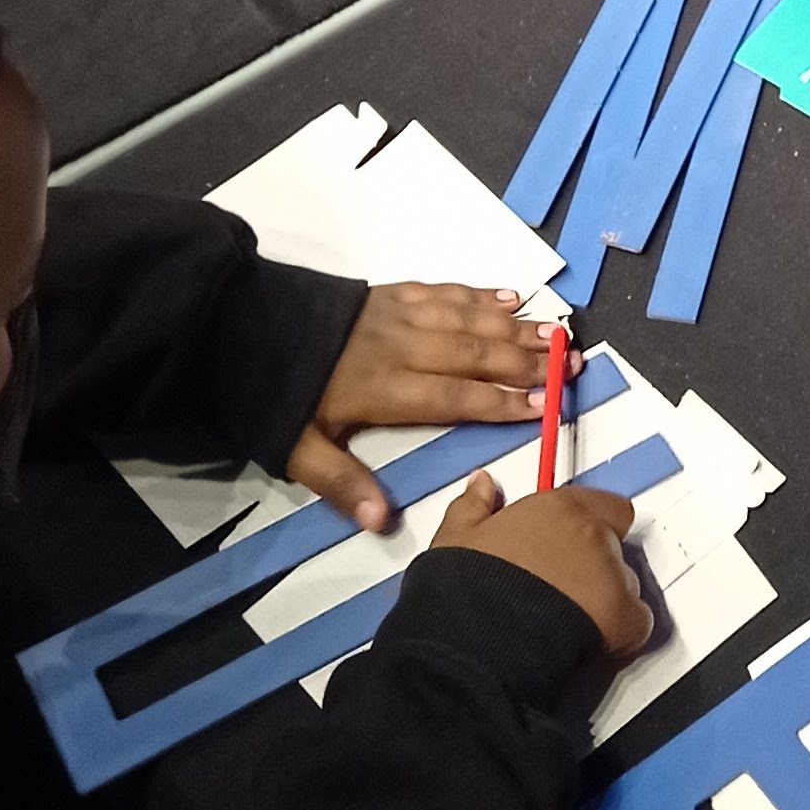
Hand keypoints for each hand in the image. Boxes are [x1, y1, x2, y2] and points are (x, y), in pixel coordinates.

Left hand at [286, 283, 559, 527]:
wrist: (238, 323)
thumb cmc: (272, 393)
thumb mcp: (296, 448)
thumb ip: (342, 482)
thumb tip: (381, 519)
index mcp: (383, 387)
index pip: (453, 396)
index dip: (498, 401)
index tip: (542, 405)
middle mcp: (402, 345)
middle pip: (472, 353)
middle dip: (525, 360)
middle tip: (571, 365)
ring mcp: (399, 313)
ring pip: (467, 318)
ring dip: (515, 325)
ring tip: (556, 333)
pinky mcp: (391, 291)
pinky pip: (445, 290)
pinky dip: (480, 294)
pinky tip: (510, 297)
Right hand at [433, 476, 652, 658]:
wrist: (478, 638)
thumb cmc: (467, 590)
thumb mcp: (456, 537)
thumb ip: (475, 505)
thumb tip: (482, 484)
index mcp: (558, 508)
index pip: (601, 505)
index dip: (588, 527)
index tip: (569, 545)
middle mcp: (592, 533)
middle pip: (614, 544)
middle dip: (594, 565)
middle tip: (563, 589)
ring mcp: (611, 573)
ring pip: (625, 582)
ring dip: (605, 597)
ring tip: (569, 621)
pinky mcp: (623, 615)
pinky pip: (637, 621)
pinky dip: (621, 633)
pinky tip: (591, 643)